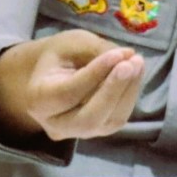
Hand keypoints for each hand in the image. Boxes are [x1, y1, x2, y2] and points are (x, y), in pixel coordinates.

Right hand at [0, 29, 144, 144]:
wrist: (53, 74)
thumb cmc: (59, 55)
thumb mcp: (72, 42)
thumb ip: (96, 49)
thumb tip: (128, 56)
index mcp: (38, 99)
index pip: (68, 93)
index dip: (95, 74)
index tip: (118, 54)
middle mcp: (55, 124)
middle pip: (88, 118)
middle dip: (114, 89)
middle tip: (133, 61)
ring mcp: (78, 133)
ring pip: (107, 121)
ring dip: (128, 91)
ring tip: (138, 62)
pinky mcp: (98, 132)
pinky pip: (117, 118)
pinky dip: (130, 95)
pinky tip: (136, 73)